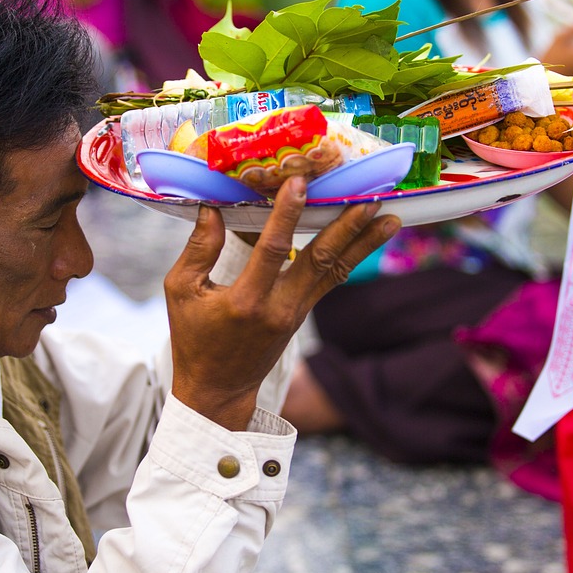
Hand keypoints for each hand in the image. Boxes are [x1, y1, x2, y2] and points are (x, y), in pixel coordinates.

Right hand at [165, 176, 399, 429]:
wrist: (219, 389)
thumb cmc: (193, 339)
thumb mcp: (181, 292)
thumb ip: (198, 249)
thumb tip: (212, 207)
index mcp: (246, 300)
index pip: (273, 250)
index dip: (288, 214)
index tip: (301, 182)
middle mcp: (279, 307)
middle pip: (320, 260)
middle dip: (346, 227)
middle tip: (369, 198)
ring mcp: (296, 312)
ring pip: (334, 270)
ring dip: (363, 242)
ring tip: (391, 216)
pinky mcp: (302, 314)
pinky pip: (330, 280)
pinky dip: (352, 256)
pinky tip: (371, 237)